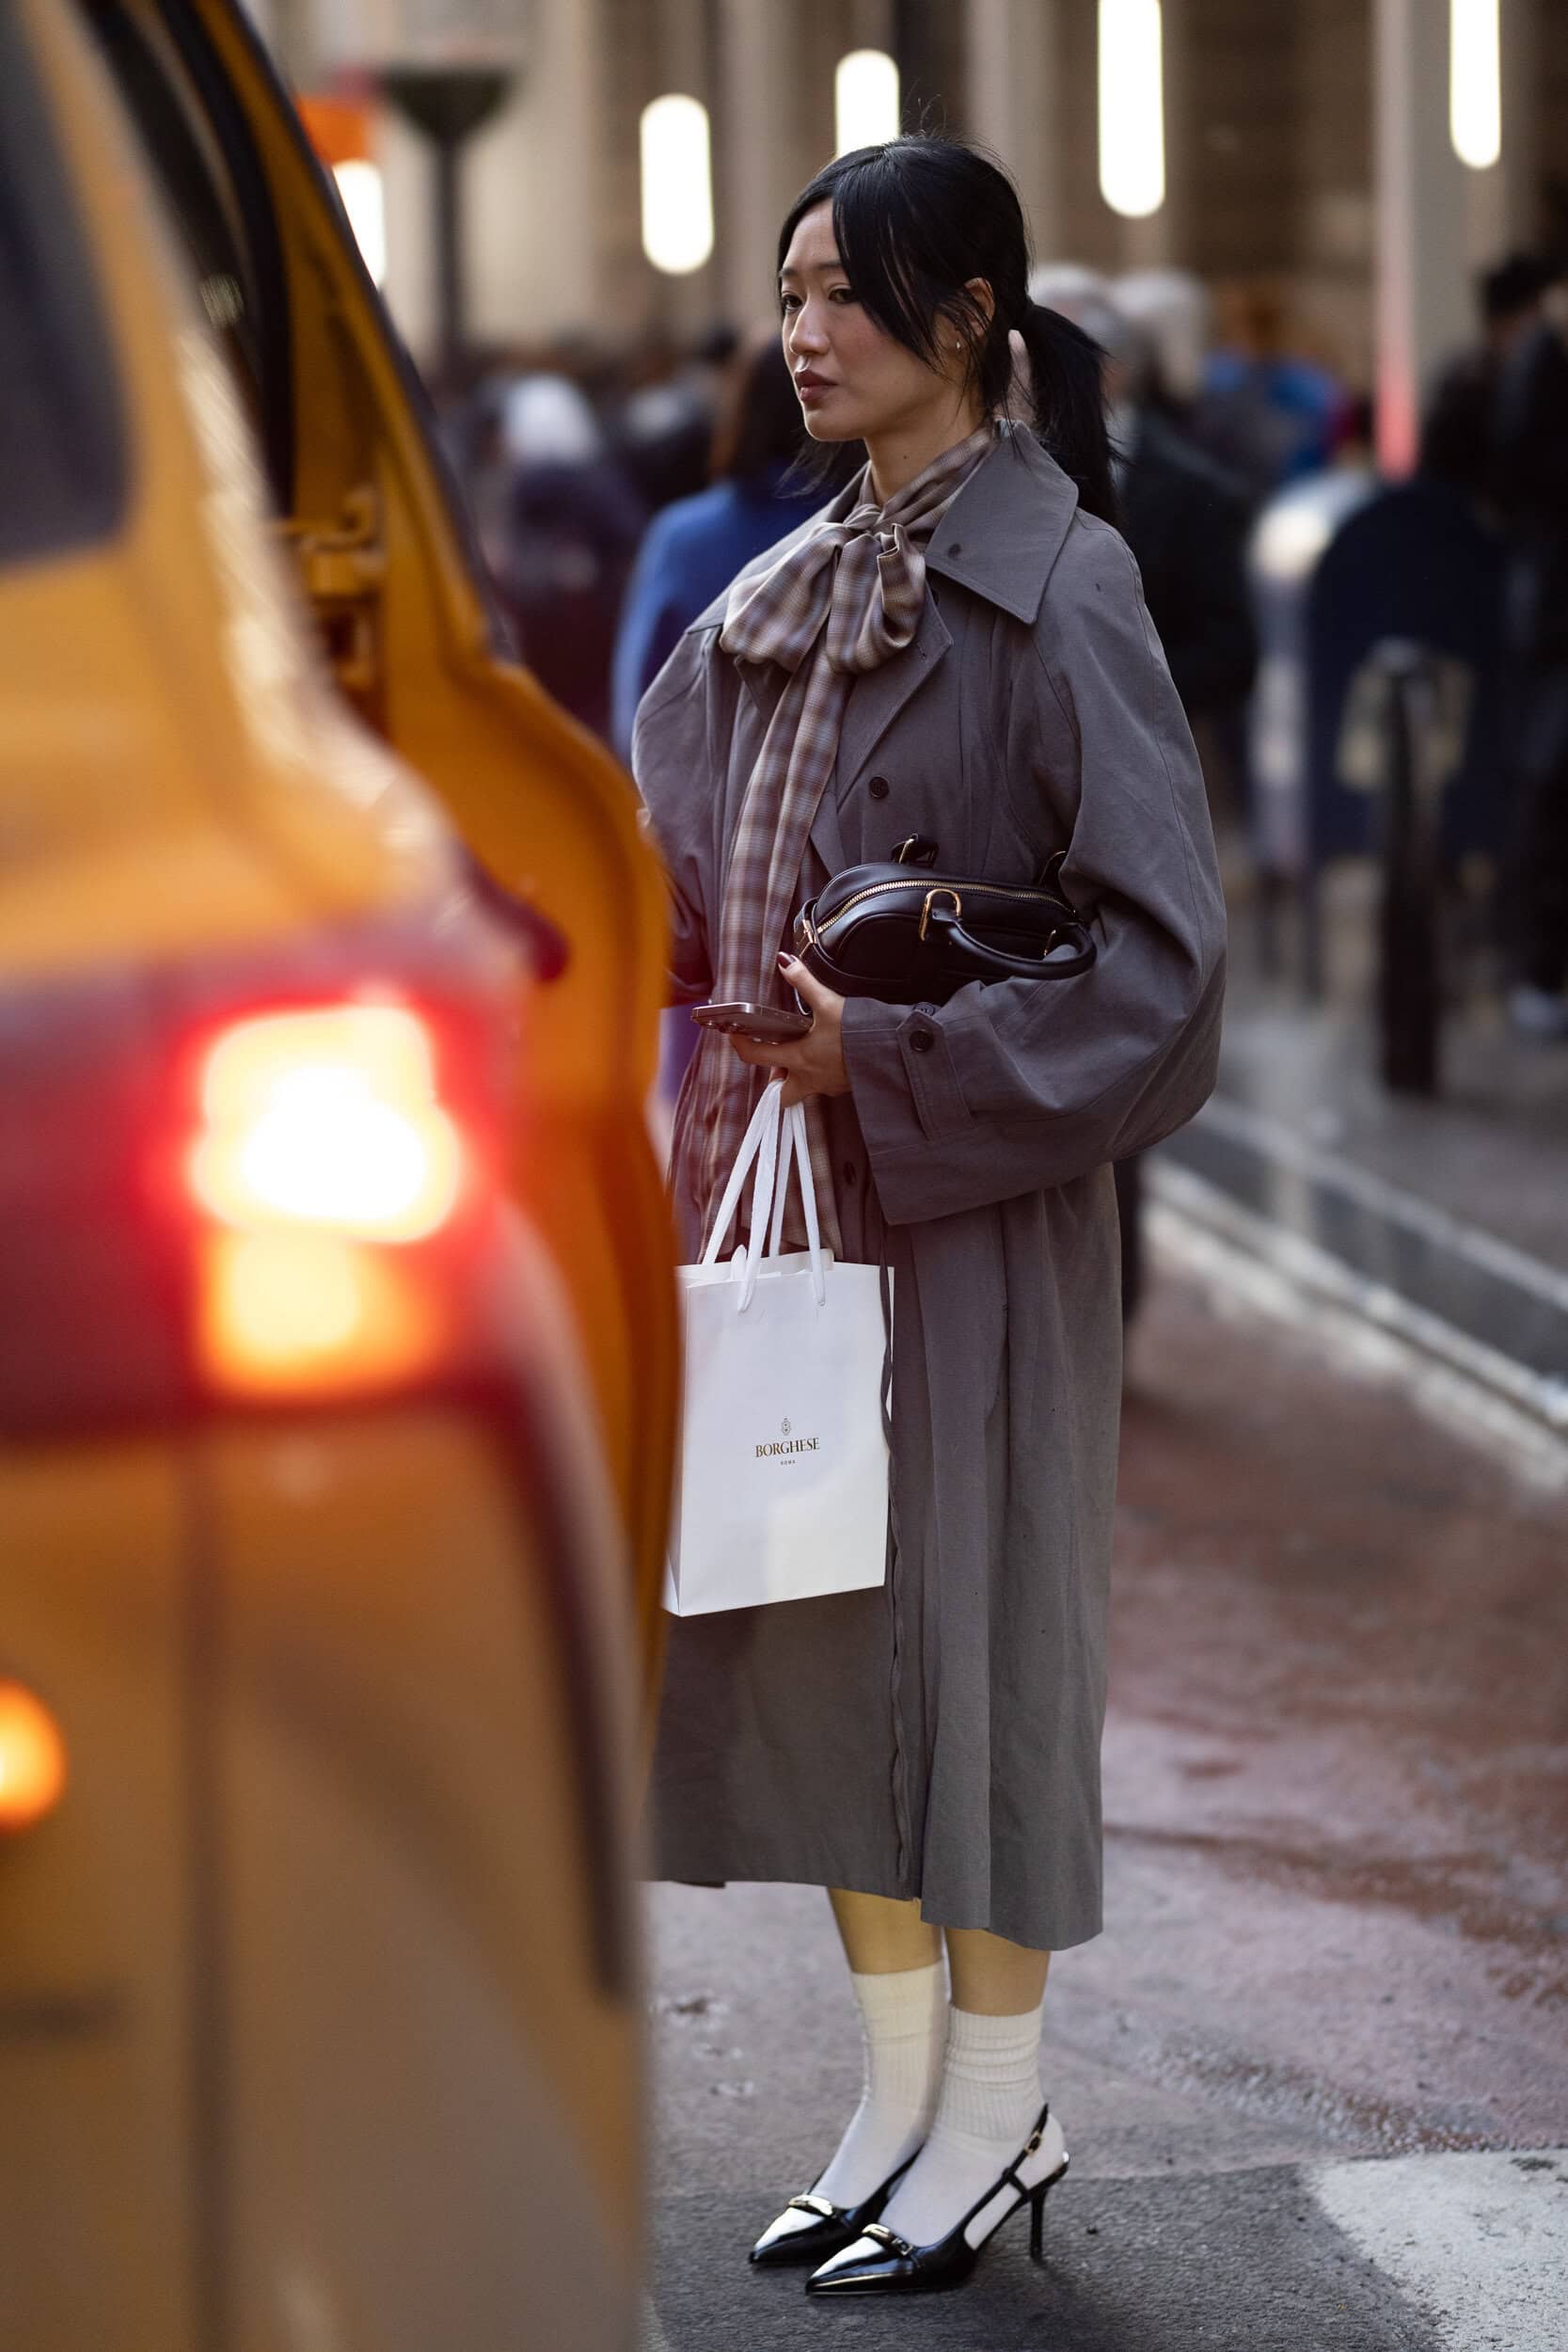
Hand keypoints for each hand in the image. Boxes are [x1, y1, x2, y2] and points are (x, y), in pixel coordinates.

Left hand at [729, 955, 849, 1107]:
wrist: (894, 1053)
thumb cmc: (859, 1032)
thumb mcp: (829, 1003)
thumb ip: (804, 982)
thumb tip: (784, 962)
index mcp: (799, 1058)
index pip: (757, 1057)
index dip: (741, 1047)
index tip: (735, 1037)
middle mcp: (810, 1078)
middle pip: (781, 1094)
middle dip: (776, 1081)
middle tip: (780, 1059)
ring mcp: (828, 1086)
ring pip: (804, 1089)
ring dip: (799, 1076)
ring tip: (808, 1052)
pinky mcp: (845, 1087)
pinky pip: (825, 1085)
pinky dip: (821, 1074)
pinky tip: (832, 1055)